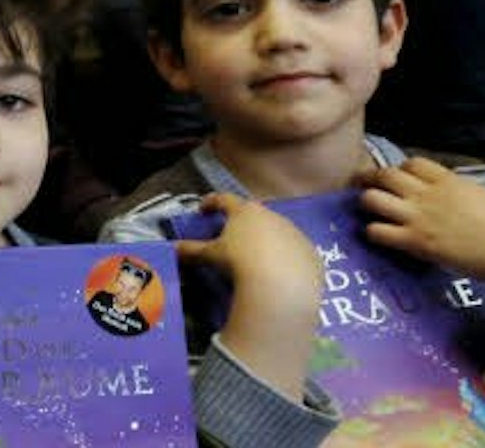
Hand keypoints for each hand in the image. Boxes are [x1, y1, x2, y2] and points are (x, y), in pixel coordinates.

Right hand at [175, 193, 320, 401]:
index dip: (211, 202)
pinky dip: (285, 258)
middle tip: (231, 236)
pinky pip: (295, 251)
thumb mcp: (211, 255)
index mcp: (245, 211)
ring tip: (256, 258)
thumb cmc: (239, 262)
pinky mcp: (311, 253)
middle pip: (254, 214)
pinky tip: (278, 273)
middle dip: (242, 223)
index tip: (203, 209)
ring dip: (266, 240)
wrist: (281, 286)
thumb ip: (192, 250)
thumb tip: (173, 248)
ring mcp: (295, 233)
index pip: (224, 199)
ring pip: (277, 232)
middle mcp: (272, 216)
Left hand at [359, 157, 484, 279]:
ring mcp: (417, 217)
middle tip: (367, 186)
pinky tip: (377, 234)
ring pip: (373, 199)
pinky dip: (372, 232)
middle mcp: (427, 195)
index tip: (400, 178)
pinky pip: (377, 231)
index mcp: (448, 181)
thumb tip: (445, 192)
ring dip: (368, 203)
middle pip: (386, 175)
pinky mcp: (414, 242)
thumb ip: (455, 190)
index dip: (402, 168)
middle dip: (373, 179)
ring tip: (371, 209)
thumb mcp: (479, 196)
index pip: (412, 163)